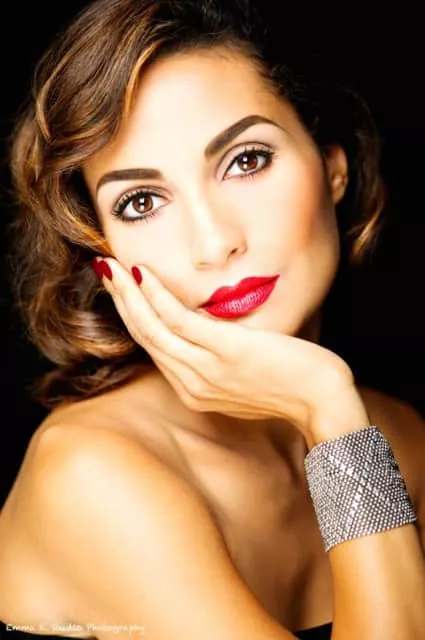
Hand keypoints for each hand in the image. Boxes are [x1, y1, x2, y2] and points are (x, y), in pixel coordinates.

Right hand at [96, 258, 356, 441]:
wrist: (324, 402)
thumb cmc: (291, 385)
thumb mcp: (244, 378)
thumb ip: (220, 360)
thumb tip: (211, 334)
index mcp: (196, 390)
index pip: (154, 348)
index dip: (133, 316)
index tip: (123, 290)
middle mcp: (193, 384)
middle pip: (145, 336)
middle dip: (120, 300)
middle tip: (105, 270)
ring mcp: (208, 370)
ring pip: (153, 328)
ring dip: (128, 295)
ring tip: (112, 268)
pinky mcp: (227, 352)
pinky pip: (180, 322)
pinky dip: (157, 297)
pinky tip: (144, 276)